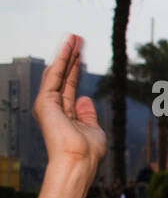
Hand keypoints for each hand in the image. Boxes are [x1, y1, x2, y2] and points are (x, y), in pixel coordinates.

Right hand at [33, 35, 103, 173]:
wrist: (79, 161)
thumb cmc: (88, 152)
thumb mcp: (93, 129)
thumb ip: (88, 114)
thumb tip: (85, 98)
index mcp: (65, 114)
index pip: (70, 86)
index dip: (76, 69)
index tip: (81, 55)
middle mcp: (54, 108)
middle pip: (63, 76)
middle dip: (70, 57)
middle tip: (77, 38)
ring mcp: (48, 104)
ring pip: (58, 72)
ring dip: (66, 53)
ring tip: (74, 36)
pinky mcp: (46, 101)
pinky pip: (55, 75)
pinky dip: (62, 59)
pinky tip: (69, 46)